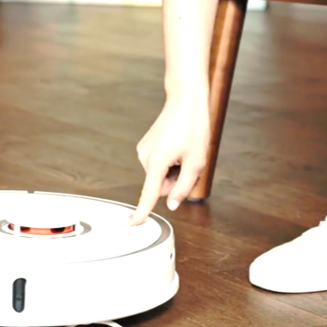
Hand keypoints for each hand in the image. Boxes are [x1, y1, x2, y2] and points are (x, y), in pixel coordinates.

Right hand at [127, 96, 209, 225]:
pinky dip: (169, 161)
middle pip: (160, 186)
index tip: (130, 225)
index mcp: (156, 162)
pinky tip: (177, 145)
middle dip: (175, 180)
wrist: (185, 101)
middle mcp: (145, 157)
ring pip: (160, 176)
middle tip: (189, 161)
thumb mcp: (196, 162)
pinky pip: (158, 165)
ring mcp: (143, 151)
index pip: (148, 195)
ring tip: (184, 149)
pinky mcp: (145, 146)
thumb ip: (184, 187)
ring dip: (174, 169)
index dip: (141, 213)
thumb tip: (172, 204)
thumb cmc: (193, 127)